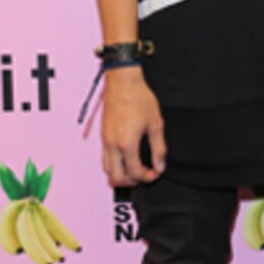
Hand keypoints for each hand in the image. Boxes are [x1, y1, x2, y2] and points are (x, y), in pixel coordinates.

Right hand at [101, 68, 166, 186]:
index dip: (148, 177)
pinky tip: (125, 159)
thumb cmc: (139, 99)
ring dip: (121, 175)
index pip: (135, 172)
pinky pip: (104, 158)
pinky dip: (114, 165)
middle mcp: (112, 145)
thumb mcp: (156, 124)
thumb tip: (160, 166)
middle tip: (145, 175)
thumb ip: (159, 148)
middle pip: (117, 178)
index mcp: (127, 143)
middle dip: (132, 181)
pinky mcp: (103, 135)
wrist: (123, 82)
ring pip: (107, 170)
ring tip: (135, 169)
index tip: (156, 172)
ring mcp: (105, 140)